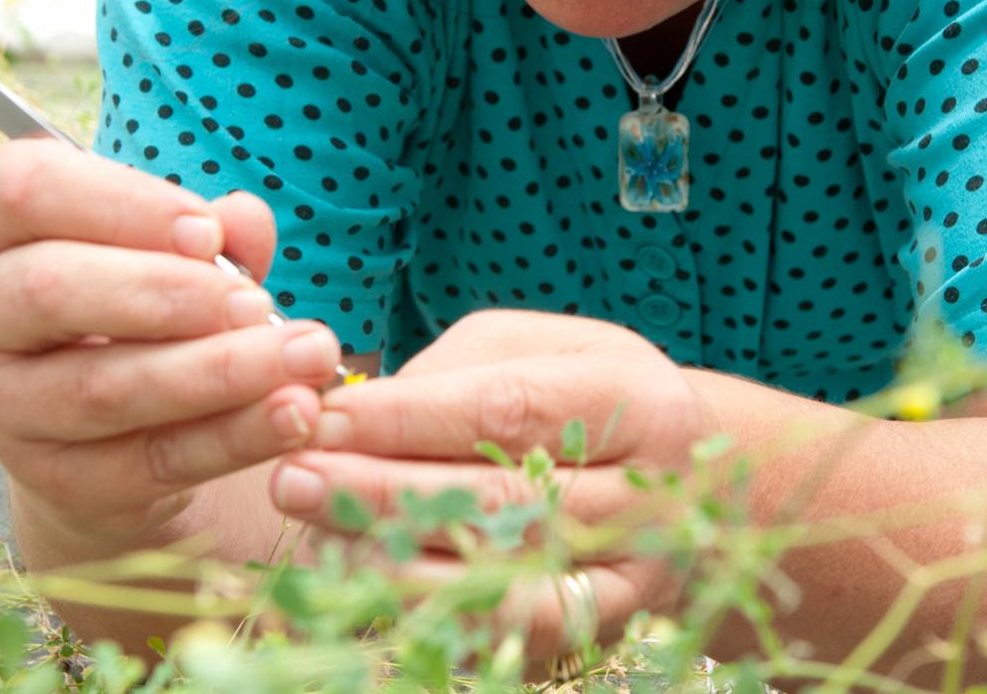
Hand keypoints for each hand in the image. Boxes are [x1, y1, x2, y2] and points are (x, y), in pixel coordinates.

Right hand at [0, 140, 344, 542]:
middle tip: (259, 304)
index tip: (208, 233)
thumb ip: (211, 229)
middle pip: (52, 290)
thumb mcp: (166, 248)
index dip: (123, 206)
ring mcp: (5, 404)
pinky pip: (150, 459)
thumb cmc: (141, 298)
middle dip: (167, 294)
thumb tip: (243, 222)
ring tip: (304, 358)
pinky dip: (232, 436)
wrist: (108, 426)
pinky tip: (292, 415)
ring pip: (102, 387)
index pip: (29, 190)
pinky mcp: (56, 479)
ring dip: (217, 373)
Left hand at [266, 310, 710, 660]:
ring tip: (316, 532)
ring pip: (501, 584)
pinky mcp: (598, 634)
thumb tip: (355, 417)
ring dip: (392, 562)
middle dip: (383, 491)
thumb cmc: (587, 392)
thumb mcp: (539, 348)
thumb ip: (454, 373)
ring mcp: (630, 581)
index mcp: (637, 403)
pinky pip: (506, 638)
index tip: (323, 416)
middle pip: (500, 503)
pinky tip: (363, 584)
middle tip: (293, 480)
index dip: (407, 418)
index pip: (507, 411)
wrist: (694, 484)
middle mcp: (647, 499)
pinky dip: (429, 614)